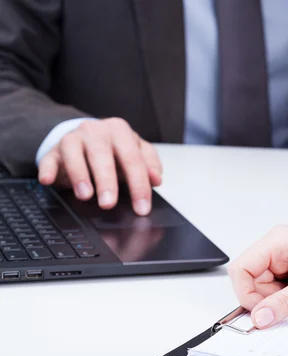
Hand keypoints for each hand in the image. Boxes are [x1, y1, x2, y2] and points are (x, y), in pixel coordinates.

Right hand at [38, 118, 162, 215]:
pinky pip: (50, 158)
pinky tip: (48, 180)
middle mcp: (96, 131)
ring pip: (75, 155)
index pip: (133, 160)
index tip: (141, 207)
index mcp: (120, 131)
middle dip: (107, 182)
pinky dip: (48, 169)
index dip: (139, 186)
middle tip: (109, 203)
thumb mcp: (136, 152)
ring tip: (85, 195)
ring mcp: (73, 138)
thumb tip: (156, 179)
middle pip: (103, 157)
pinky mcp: (54, 149)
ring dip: (80, 176)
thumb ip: (149, 164)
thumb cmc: (113, 149)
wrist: (85, 136)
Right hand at [227, 225, 287, 328]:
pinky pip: (276, 292)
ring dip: (277, 301)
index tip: (260, 312)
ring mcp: (286, 260)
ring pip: (262, 289)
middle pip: (250, 280)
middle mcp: (279, 247)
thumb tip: (258, 317)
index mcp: (279, 240)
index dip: (246, 293)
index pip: (242, 268)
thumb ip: (284, 302)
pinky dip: (286, 301)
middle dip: (264, 298)